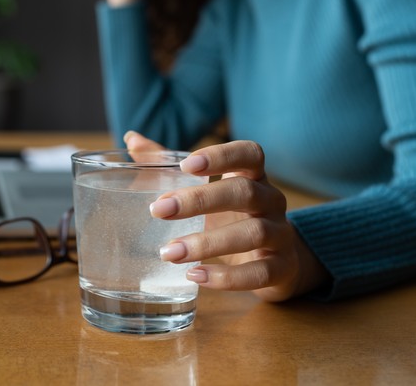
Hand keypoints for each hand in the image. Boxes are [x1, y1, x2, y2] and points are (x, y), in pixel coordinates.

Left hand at [124, 131, 328, 301]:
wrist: (274, 263)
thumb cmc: (230, 218)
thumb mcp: (205, 192)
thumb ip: (168, 166)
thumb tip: (132, 139)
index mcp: (253, 176)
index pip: (249, 154)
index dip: (221, 155)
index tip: (187, 165)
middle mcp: (271, 200)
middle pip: (243, 192)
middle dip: (199, 200)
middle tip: (158, 210)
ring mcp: (281, 234)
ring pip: (253, 233)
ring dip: (208, 243)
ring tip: (169, 252)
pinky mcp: (282, 268)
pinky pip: (260, 273)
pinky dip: (227, 277)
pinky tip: (195, 275)